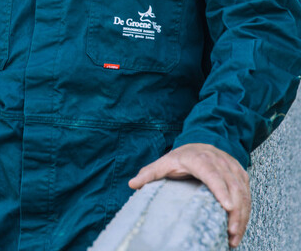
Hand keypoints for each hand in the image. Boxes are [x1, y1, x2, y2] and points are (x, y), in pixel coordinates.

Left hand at [128, 143, 250, 246]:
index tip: (227, 208)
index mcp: (199, 159)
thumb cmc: (181, 156)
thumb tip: (132, 184)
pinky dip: (246, 211)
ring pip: (243, 192)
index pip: (213, 175)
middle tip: (231, 234)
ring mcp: (233, 168)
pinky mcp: (241, 174)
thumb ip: (149, 173)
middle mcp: (220, 162)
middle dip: (235, 212)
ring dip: (243, 215)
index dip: (221, 190)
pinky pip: (248, 194)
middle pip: (233, 187)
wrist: (200, 142)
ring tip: (234, 237)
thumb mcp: (164, 163)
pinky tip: (240, 227)